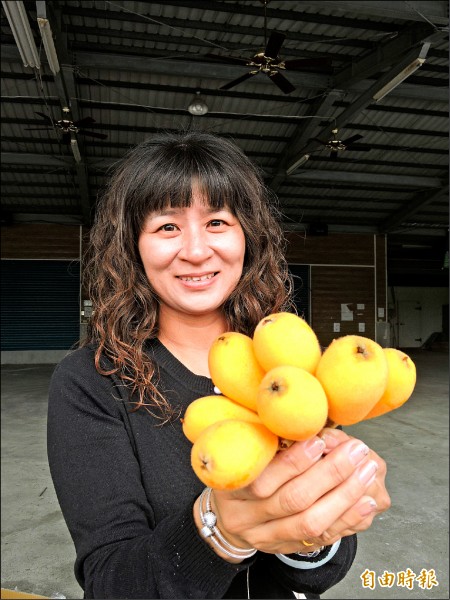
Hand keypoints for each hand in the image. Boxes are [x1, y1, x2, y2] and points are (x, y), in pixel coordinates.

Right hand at [197, 430, 389, 559]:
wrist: (227, 519)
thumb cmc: (241, 473)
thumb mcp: (242, 452)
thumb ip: (267, 440)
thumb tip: (306, 422)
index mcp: (231, 487)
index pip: (263, 478)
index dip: (294, 461)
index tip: (320, 440)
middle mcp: (245, 517)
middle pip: (293, 500)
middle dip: (330, 473)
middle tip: (356, 451)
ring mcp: (265, 537)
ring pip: (310, 522)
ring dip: (344, 496)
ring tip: (366, 472)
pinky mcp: (286, 548)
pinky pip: (321, 538)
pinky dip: (347, 518)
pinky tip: (367, 500)